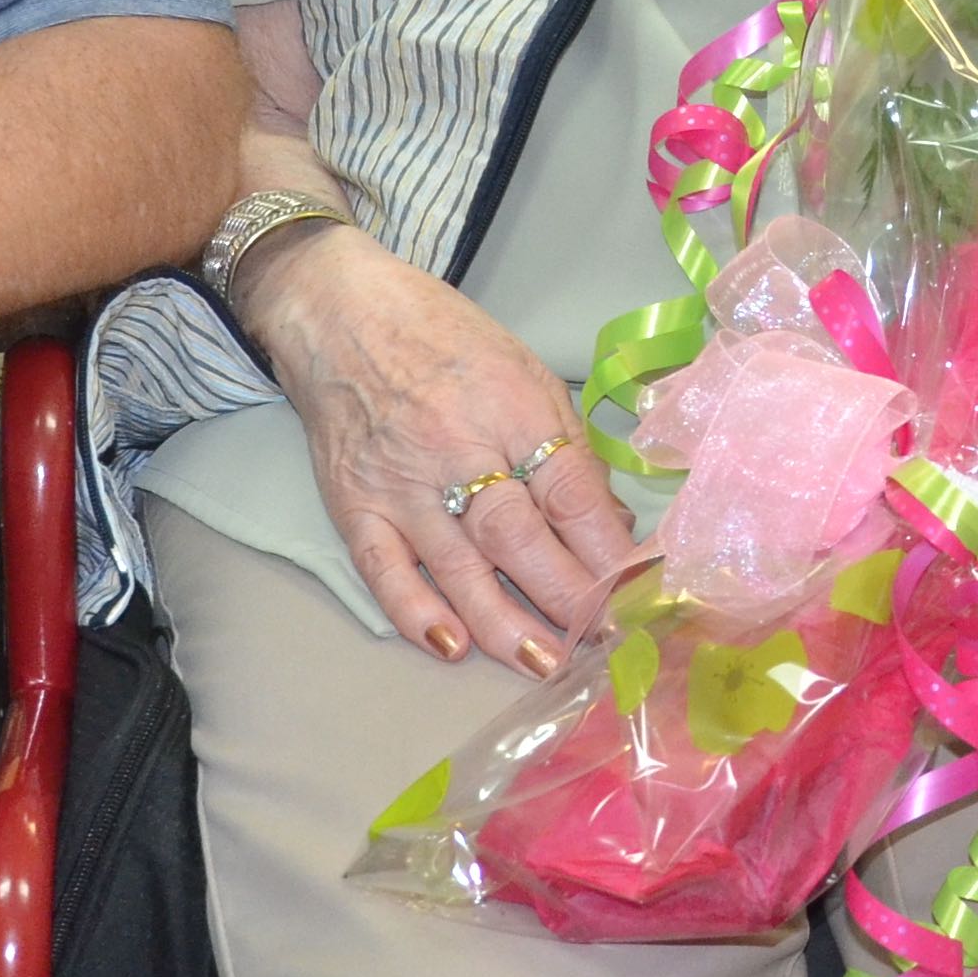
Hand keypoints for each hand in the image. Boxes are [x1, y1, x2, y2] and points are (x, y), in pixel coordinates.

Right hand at [252, 227, 635, 675]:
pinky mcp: (353, 504)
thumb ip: (567, 450)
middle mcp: (456, 447)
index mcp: (512, 407)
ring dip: (504, 622)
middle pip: (518, 537)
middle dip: (566, 596)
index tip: (637, 591)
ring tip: (543, 662)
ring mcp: (400, 482)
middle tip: (601, 639)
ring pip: (458, 567)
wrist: (340, 314)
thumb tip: (610, 528)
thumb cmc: (445, 340)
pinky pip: (384, 570)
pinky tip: (450, 644)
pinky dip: (415, 611)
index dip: (606, 550)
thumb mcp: (526, 373)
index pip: (569, 492)